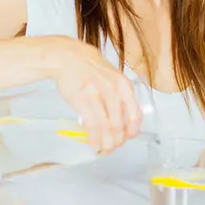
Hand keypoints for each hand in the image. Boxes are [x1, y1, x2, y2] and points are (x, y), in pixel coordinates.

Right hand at [45, 36, 141, 152]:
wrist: (69, 57)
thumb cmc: (91, 68)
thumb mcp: (113, 78)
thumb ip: (120, 96)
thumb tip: (125, 121)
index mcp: (124, 86)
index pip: (135, 115)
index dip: (132, 131)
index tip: (128, 138)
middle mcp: (114, 91)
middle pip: (119, 125)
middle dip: (117, 140)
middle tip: (113, 146)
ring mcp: (97, 96)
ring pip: (106, 128)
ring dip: (106, 142)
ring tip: (104, 148)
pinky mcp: (82, 100)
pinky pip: (91, 126)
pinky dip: (93, 138)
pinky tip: (93, 144)